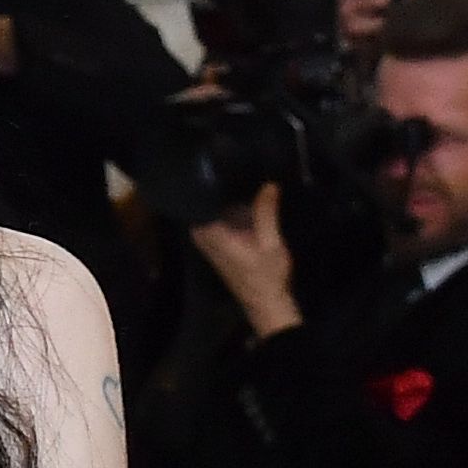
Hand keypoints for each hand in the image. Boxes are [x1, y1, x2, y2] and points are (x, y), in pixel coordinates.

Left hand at [187, 180, 299, 339]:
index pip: (198, 202)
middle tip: (231, 165)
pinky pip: (219, 220)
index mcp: (211, 235)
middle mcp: (204, 236)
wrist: (266, 303)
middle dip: (216, 188)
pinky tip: (243, 195)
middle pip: (204, 204)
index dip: (206, 184)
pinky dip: (229, 210)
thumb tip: (268, 184)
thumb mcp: (270, 242)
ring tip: (238, 174)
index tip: (216, 165)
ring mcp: (209, 241)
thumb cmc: (267, 275)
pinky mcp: (218, 244)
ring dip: (224, 199)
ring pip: (212, 211)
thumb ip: (266, 213)